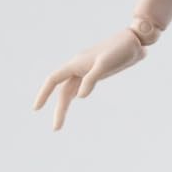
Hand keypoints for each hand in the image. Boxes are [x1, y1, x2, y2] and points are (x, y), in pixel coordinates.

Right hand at [32, 28, 147, 130]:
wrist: (135, 42)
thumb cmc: (120, 49)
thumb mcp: (105, 63)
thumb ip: (92, 78)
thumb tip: (80, 97)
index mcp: (76, 64)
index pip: (53, 80)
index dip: (43, 93)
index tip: (36, 109)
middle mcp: (78, 67)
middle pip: (63, 91)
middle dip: (59, 109)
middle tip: (56, 129)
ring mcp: (87, 70)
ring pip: (71, 90)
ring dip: (65, 105)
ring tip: (61, 122)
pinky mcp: (97, 72)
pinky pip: (81, 85)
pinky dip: (75, 94)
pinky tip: (76, 99)